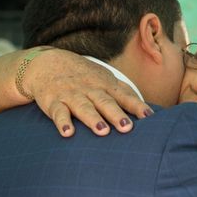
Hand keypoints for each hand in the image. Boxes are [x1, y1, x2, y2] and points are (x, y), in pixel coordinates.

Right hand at [25, 49, 153, 136]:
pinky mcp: (54, 102)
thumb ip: (125, 94)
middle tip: (127, 127)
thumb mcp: (105, 80)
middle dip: (116, 114)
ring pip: (83, 107)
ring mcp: (72, 95)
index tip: (149, 116)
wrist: (47, 63)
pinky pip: (58, 112)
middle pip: (105, 102)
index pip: (124, 96)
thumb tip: (150, 112)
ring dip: (92, 119)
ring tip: (102, 131)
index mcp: (105, 85)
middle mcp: (90, 90)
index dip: (136, 106)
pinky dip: (62, 122)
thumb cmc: (84, 77)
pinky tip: (67, 133)